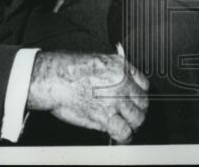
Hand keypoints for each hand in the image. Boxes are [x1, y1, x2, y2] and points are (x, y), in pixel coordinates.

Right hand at [27, 51, 148, 143]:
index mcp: (121, 67)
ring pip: (137, 118)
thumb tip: (121, 89)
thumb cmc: (69, 69)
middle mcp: (121, 83)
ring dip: (134, 125)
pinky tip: (121, 136)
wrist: (55, 78)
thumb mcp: (99, 62)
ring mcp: (114, 100)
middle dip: (139, 111)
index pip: (144, 84)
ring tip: (129, 128)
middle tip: (133, 116)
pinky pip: (123, 131)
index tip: (136, 101)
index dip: (140, 95)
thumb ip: (114, 76)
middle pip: (143, 103)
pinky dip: (124, 136)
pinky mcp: (104, 116)